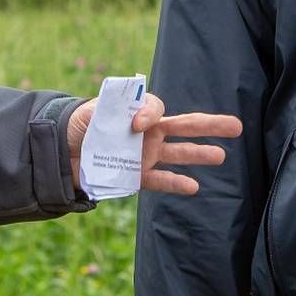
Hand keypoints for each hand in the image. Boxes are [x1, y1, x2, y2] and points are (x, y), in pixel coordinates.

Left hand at [66, 92, 242, 194]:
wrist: (59, 151)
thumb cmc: (77, 125)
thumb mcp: (93, 111)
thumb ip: (116, 110)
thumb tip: (139, 121)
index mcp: (137, 112)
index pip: (157, 109)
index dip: (151, 114)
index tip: (136, 125)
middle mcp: (147, 132)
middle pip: (185, 126)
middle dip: (210, 126)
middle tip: (236, 126)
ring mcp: (144, 155)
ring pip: (179, 154)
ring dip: (200, 155)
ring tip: (222, 156)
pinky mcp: (136, 176)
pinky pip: (160, 180)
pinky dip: (175, 183)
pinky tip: (194, 187)